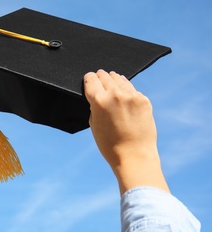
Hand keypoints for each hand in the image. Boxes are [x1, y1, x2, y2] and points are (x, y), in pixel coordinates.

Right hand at [84, 70, 168, 194]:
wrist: (134, 155)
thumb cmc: (110, 144)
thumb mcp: (93, 124)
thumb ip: (94, 106)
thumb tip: (98, 95)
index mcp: (99, 101)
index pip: (90, 79)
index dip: (88, 79)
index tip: (89, 80)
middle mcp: (115, 94)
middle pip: (104, 76)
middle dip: (100, 78)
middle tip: (100, 79)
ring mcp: (131, 96)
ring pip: (119, 79)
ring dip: (114, 80)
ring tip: (112, 82)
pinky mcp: (143, 100)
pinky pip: (132, 89)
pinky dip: (126, 90)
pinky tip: (124, 95)